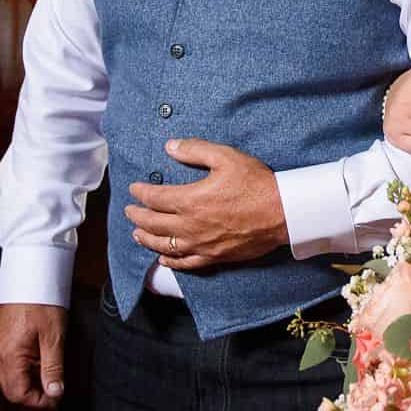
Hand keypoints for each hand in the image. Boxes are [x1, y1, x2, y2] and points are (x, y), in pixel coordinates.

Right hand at [0, 301, 66, 405]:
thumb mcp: (53, 336)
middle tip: (56, 389)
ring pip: (12, 378)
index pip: (18, 394)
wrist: (30, 275)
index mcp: (9, 356)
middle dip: (34, 394)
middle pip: (12, 390)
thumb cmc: (42, 301)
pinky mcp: (2, 341)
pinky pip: (11, 365)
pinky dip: (26, 369)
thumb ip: (53, 367)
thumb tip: (55, 393)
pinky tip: (41, 359)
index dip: (39, 401)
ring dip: (31, 381)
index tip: (57, 397)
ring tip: (52, 372)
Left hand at [124, 139, 286, 270]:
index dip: (141, 193)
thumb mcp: (225, 157)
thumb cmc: (255, 183)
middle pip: (154, 224)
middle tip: (129, 211)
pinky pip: (186, 263)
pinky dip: (170, 261)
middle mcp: (190, 226)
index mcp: (190, 200)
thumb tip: (170, 146)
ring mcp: (201, 245)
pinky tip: (163, 258)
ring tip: (137, 234)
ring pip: (165, 246)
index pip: (156, 198)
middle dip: (138, 216)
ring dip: (147, 240)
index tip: (133, 189)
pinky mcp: (214, 257)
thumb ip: (195, 150)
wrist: (281, 212)